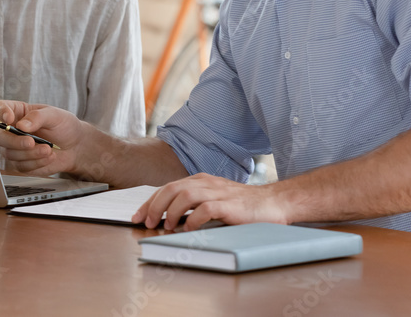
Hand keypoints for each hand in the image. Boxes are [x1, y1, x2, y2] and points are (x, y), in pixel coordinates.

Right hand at [0, 101, 86, 175]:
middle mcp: (11, 130)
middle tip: (31, 142)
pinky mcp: (21, 163)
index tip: (9, 118)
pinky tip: (49, 157)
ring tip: (48, 149)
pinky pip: (22, 166)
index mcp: (16, 112)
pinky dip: (36, 162)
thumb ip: (38, 117)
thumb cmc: (63, 126)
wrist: (75, 147)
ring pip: (11, 154)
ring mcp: (14, 148)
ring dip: (30, 154)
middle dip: (15, 142)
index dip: (0, 113)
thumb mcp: (54, 115)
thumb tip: (22, 125)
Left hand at [131, 173, 288, 230]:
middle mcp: (206, 183)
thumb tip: (167, 219)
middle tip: (146, 222)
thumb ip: (194, 204)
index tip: (137, 216)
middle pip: (171, 189)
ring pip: (185, 196)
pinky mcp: (229, 205)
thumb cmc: (242, 205)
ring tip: (166, 227)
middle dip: (154, 206)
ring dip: (171, 212)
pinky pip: (205, 209)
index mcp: (200, 180)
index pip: (167, 187)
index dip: (149, 202)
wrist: (273, 202)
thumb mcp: (214, 199)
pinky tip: (188, 230)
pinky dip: (193, 220)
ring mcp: (218, 192)